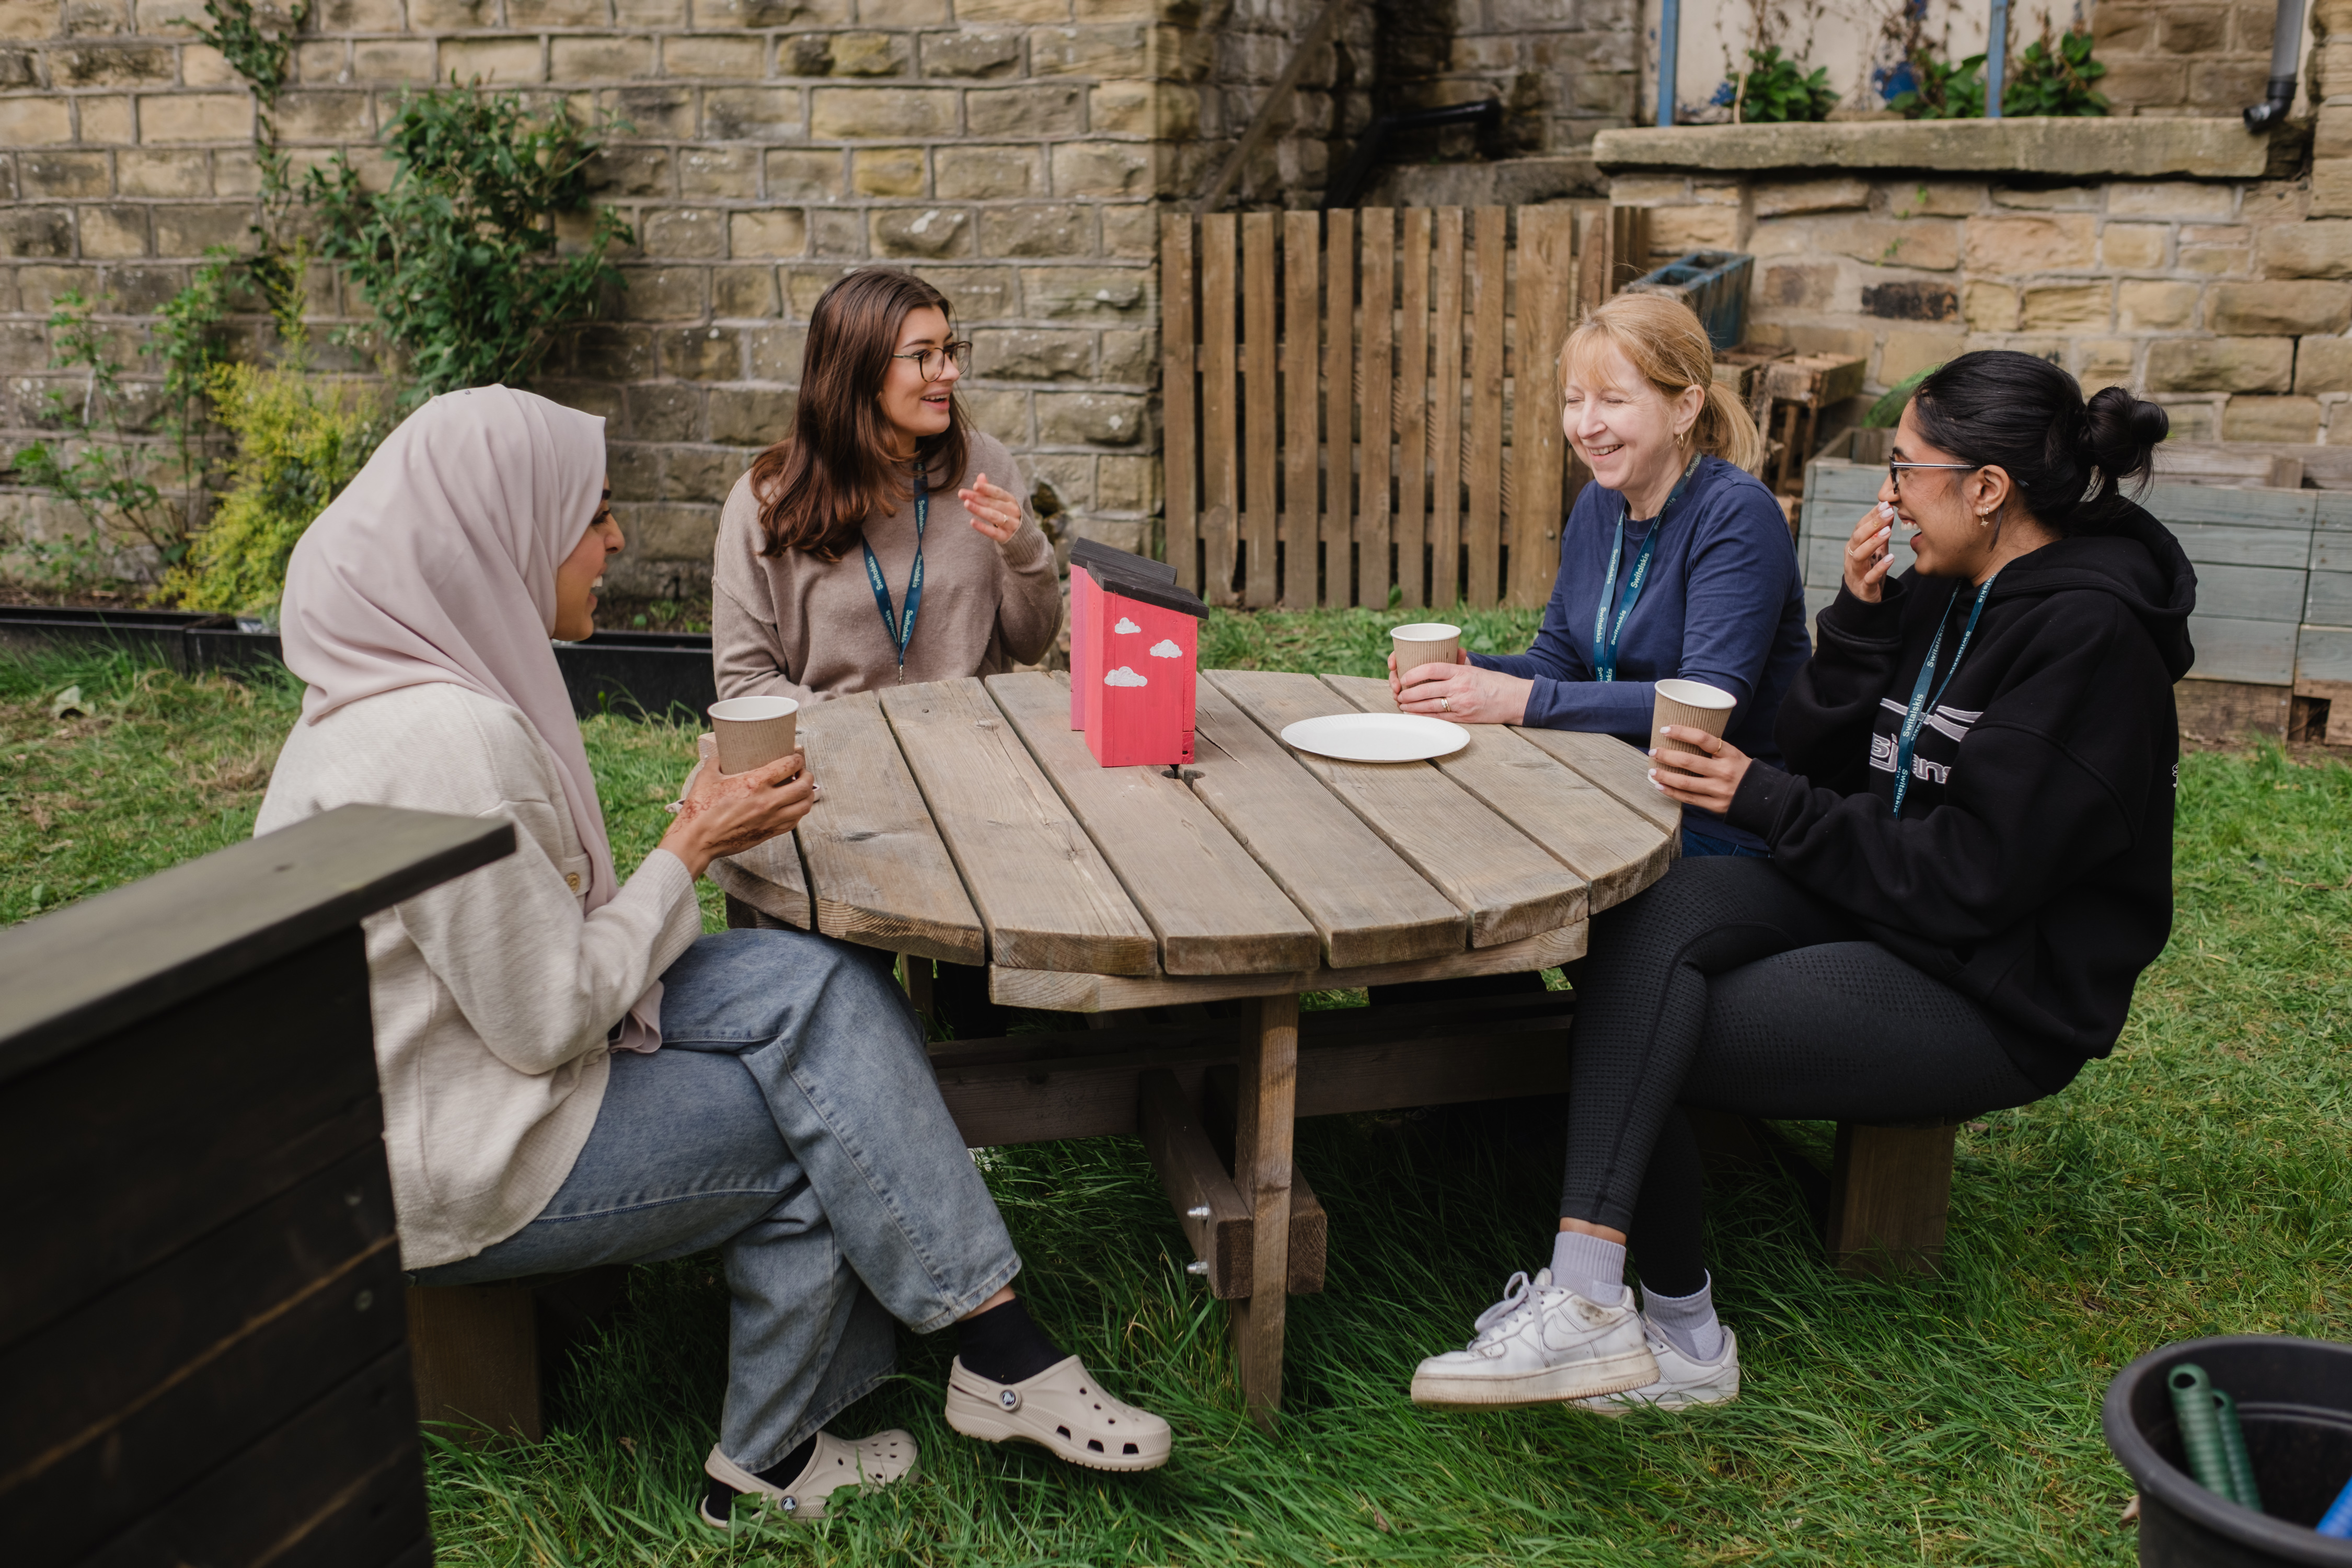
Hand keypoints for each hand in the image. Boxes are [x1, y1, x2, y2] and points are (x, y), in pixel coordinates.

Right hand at [659, 750, 816, 877]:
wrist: (697, 840)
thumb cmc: (700, 809)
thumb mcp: (707, 777)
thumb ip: (718, 761)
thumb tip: (723, 752)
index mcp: (754, 783)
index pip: (789, 765)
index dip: (798, 756)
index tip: (796, 754)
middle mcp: (768, 801)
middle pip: (805, 785)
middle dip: (807, 774)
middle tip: (802, 771)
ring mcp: (771, 819)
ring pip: (805, 805)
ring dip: (808, 794)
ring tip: (801, 788)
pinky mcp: (769, 833)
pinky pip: (795, 821)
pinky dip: (799, 811)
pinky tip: (792, 806)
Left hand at [960, 472, 1021, 543]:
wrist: (1022, 537)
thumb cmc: (1007, 515)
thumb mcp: (1001, 502)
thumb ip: (989, 491)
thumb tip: (981, 475)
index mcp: (1011, 500)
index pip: (997, 492)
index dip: (986, 488)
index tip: (974, 485)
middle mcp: (1013, 511)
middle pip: (993, 503)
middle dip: (976, 498)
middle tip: (961, 494)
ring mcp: (1011, 525)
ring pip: (994, 516)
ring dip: (979, 509)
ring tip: (966, 504)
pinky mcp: (1006, 537)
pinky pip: (993, 532)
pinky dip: (983, 527)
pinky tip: (972, 522)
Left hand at [1394, 660, 1531, 724]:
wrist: (1515, 699)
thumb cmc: (1495, 683)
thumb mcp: (1475, 669)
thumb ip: (1457, 666)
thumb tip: (1443, 657)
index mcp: (1461, 672)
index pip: (1432, 669)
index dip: (1414, 673)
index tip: (1404, 677)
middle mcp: (1460, 687)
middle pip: (1426, 690)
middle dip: (1408, 694)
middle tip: (1399, 694)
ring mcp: (1461, 704)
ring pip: (1429, 706)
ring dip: (1412, 706)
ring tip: (1403, 705)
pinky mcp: (1464, 717)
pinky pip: (1439, 718)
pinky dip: (1424, 717)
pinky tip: (1415, 715)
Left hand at [1647, 726, 1751, 815]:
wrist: (1763, 798)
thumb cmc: (1742, 771)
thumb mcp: (1734, 755)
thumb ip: (1714, 750)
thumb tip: (1683, 739)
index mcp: (1729, 754)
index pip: (1703, 739)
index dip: (1682, 732)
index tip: (1665, 729)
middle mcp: (1724, 772)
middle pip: (1689, 762)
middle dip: (1667, 756)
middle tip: (1653, 751)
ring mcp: (1719, 790)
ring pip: (1685, 782)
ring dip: (1665, 776)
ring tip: (1652, 771)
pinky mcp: (1715, 805)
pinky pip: (1688, 798)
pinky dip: (1672, 792)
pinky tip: (1660, 786)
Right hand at [1844, 502, 1896, 602]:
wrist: (1862, 601)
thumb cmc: (1869, 571)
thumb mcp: (1876, 551)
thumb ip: (1880, 533)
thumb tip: (1888, 511)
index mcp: (1853, 547)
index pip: (1860, 527)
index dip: (1872, 515)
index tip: (1886, 504)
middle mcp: (1851, 558)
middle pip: (1857, 538)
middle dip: (1873, 524)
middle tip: (1888, 512)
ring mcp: (1856, 573)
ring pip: (1860, 556)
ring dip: (1873, 542)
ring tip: (1889, 532)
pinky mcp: (1863, 587)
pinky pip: (1869, 577)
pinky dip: (1879, 567)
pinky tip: (1891, 558)